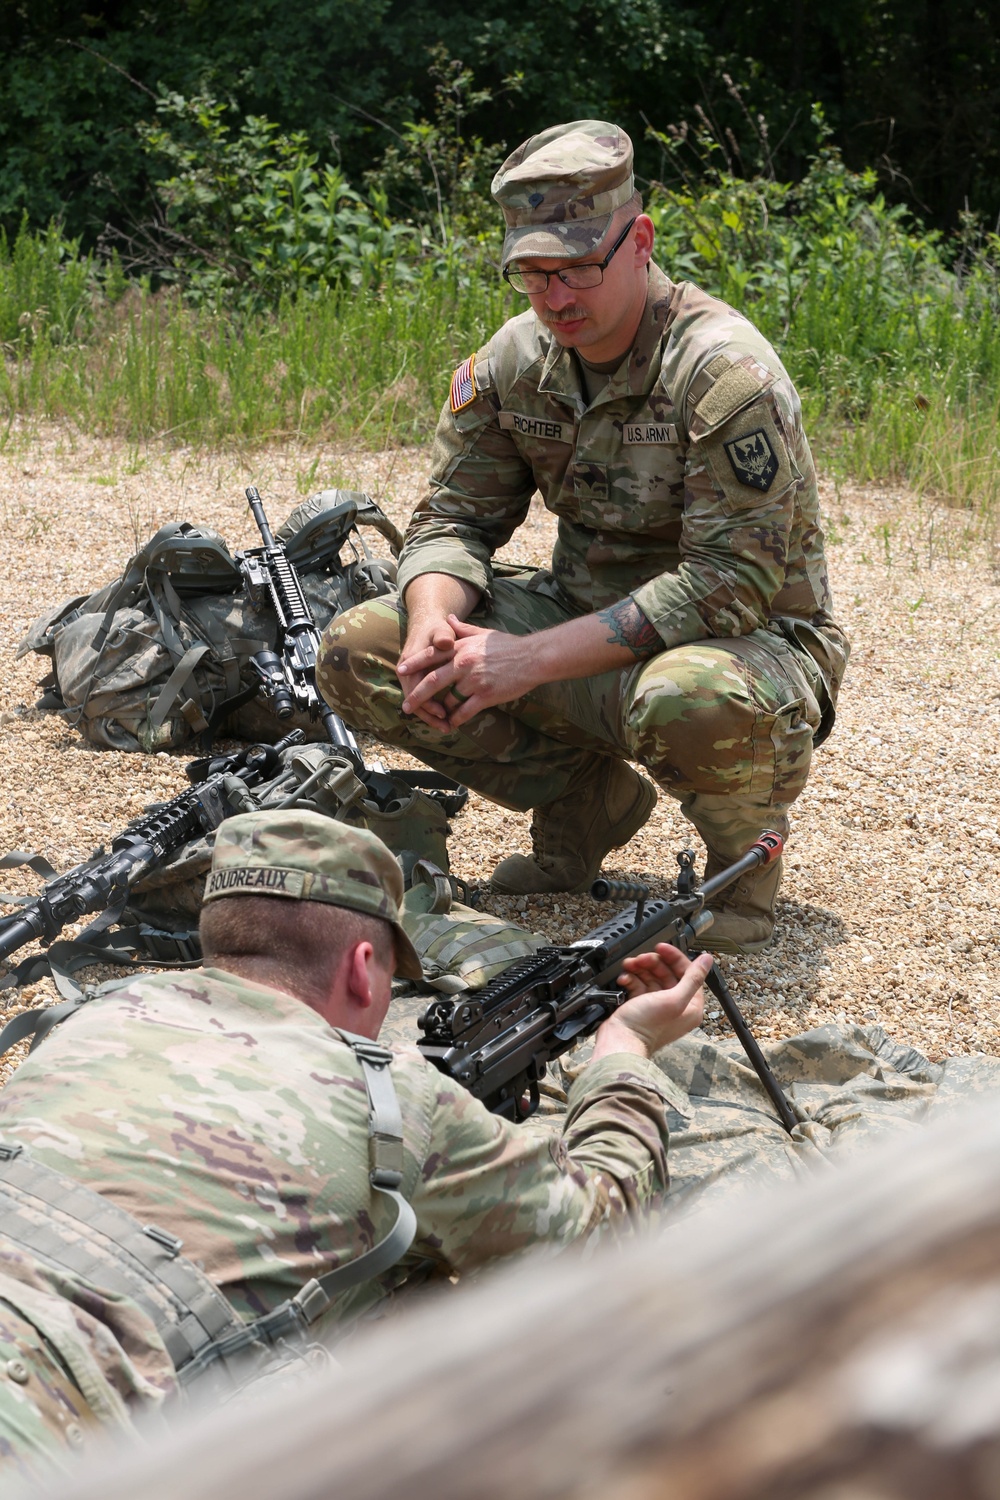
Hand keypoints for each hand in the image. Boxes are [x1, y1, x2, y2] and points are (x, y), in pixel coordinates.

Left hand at [400, 615, 543, 730]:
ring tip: (434, 717)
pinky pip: (464, 711)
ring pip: (448, 700)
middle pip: (433, 681)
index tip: (401, 670)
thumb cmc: (508, 646)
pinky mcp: (485, 695)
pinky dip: (455, 719)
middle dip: (417, 695)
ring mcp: (474, 680)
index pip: (432, 655)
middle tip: (406, 706)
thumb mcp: (483, 633)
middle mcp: (464, 663)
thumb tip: (448, 617)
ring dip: (441, 710)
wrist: (533, 658)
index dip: (415, 663)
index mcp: (462, 647)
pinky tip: (451, 724)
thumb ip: (463, 628)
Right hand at [592, 944, 710, 1061]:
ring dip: (639, 968)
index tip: (661, 948)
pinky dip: (631, 979)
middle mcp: (675, 1005)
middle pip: (667, 973)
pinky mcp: (641, 1006)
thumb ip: (693, 978)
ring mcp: (657, 1006)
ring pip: (651, 977)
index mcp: (690, 1006)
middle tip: (641, 958)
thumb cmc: (647, 1026)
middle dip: (652, 963)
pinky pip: (639, 986)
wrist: (620, 1042)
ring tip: (630, 966)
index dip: (674, 958)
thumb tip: (707, 960)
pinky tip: (625, 979)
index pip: (687, 973)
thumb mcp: (674, 999)